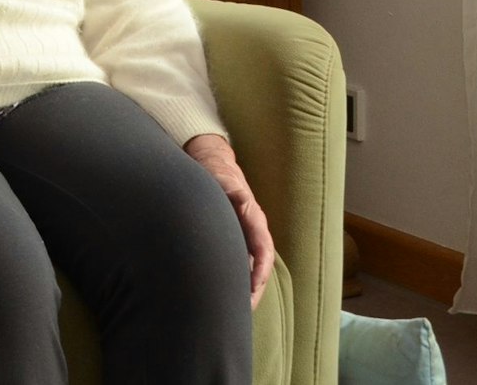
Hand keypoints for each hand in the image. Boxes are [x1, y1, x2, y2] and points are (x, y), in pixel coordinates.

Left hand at [185, 134, 274, 307]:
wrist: (213, 164)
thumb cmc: (216, 173)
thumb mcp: (222, 178)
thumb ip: (231, 189)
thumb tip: (240, 197)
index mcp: (253, 218)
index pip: (263, 249)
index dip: (259, 269)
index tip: (253, 287)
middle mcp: (253, 230)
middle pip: (260, 265)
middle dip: (254, 289)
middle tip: (245, 311)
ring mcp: (245, 236)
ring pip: (251, 268)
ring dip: (247, 289)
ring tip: (237, 312)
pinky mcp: (236, 238)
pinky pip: (242, 263)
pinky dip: (238, 280)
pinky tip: (228, 295)